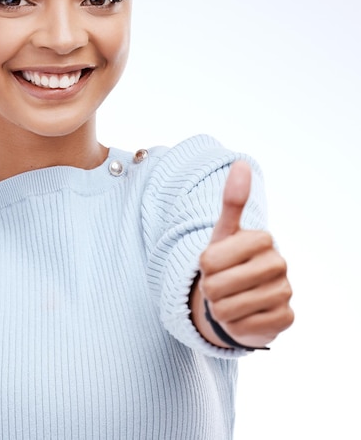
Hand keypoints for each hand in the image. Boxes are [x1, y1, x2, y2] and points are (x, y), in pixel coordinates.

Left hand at [193, 161, 293, 348]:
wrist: (242, 297)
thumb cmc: (228, 260)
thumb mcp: (223, 231)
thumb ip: (231, 200)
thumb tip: (241, 163)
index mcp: (262, 239)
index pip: (208, 259)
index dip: (202, 266)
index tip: (213, 263)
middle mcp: (279, 264)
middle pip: (216, 286)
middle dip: (210, 289)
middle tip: (220, 284)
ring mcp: (285, 292)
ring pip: (228, 309)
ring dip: (220, 309)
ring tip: (229, 300)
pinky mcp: (286, 319)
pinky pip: (243, 327)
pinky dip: (235, 325)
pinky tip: (244, 316)